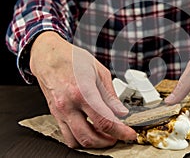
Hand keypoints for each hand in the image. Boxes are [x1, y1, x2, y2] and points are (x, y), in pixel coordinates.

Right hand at [30, 31, 135, 147]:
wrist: (49, 56)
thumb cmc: (73, 59)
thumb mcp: (99, 72)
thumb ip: (110, 95)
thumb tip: (121, 112)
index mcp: (83, 92)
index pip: (104, 121)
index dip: (120, 132)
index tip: (129, 134)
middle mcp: (69, 105)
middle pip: (90, 137)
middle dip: (108, 141)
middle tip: (119, 136)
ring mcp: (60, 112)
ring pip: (77, 141)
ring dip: (94, 144)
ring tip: (106, 136)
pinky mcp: (55, 115)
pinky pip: (67, 136)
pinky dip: (81, 139)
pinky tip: (91, 131)